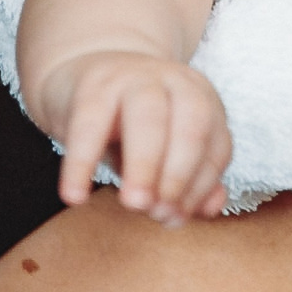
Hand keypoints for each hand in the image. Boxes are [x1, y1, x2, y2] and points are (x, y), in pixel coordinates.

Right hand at [44, 51, 230, 225]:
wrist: (80, 73)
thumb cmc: (128, 123)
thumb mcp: (162, 151)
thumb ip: (190, 180)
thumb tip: (209, 209)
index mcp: (200, 98)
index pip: (215, 145)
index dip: (200, 187)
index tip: (176, 218)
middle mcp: (175, 81)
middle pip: (192, 124)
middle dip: (180, 174)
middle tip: (159, 213)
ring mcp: (134, 77)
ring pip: (148, 116)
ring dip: (146, 165)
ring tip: (134, 204)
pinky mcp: (91, 84)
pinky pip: (89, 125)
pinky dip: (83, 164)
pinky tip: (76, 196)